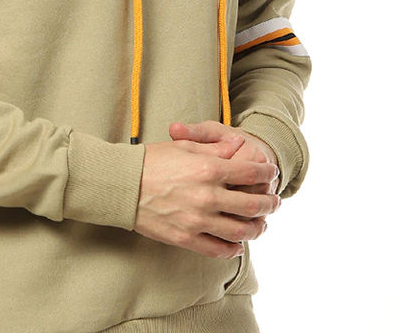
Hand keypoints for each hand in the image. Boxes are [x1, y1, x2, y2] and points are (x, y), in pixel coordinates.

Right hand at [134, 135, 280, 259]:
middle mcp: (207, 196)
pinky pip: (217, 249)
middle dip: (269, 204)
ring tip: (261, 224)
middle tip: (275, 202)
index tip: (272, 173)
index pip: (250, 173)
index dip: (266, 173)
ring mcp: (197, 220)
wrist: (121, 185)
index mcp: (208, 169)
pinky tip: (238, 244)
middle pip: (252, 205)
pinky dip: (232, 249)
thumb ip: (214, 148)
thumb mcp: (183, 146)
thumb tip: (238, 147)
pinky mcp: (186, 238)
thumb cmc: (150, 160)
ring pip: (240, 231)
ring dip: (257, 228)